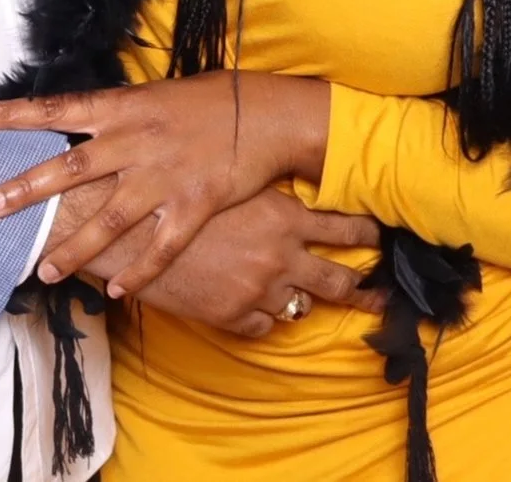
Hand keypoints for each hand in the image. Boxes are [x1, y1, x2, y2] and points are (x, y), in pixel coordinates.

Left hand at [0, 72, 331, 297]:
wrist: (265, 114)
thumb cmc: (207, 101)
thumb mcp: (153, 97)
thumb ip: (116, 115)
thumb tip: (76, 123)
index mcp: (123, 108)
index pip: (57, 110)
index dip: (12, 116)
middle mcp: (136, 141)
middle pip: (70, 168)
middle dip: (27, 189)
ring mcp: (163, 176)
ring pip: (109, 217)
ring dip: (75, 247)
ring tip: (43, 270)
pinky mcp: (192, 205)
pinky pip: (159, 247)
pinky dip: (136, 272)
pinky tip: (113, 292)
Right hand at [89, 190, 379, 338]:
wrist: (131, 229)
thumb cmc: (177, 193)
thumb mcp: (232, 182)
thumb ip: (266, 191)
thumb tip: (289, 190)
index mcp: (283, 216)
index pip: (346, 228)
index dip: (368, 235)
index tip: (379, 238)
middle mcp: (280, 256)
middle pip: (340, 279)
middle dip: (363, 289)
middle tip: (378, 293)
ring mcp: (259, 290)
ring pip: (302, 307)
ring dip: (304, 301)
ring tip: (309, 301)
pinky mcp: (234, 316)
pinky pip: (266, 326)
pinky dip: (265, 317)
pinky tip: (257, 307)